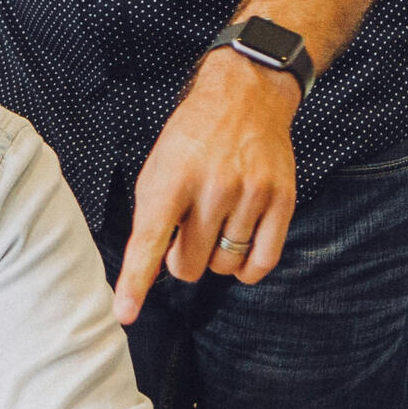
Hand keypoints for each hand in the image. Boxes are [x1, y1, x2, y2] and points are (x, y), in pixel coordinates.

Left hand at [113, 51, 298, 323]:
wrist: (246, 96)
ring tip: (215, 226)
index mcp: (172, 177)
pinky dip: (246, 268)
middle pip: (189, 265)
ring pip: (225, 266)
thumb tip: (148, 269)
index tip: (126, 313)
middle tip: (186, 232)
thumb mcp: (158, 167)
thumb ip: (152, 216)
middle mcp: (212, 187)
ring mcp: (251, 194)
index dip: (136, 281)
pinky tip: (239, 248)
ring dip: (215, 258)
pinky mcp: (281, 200)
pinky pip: (262, 262)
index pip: (149, 240)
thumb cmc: (194, 137)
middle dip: (182, 260)